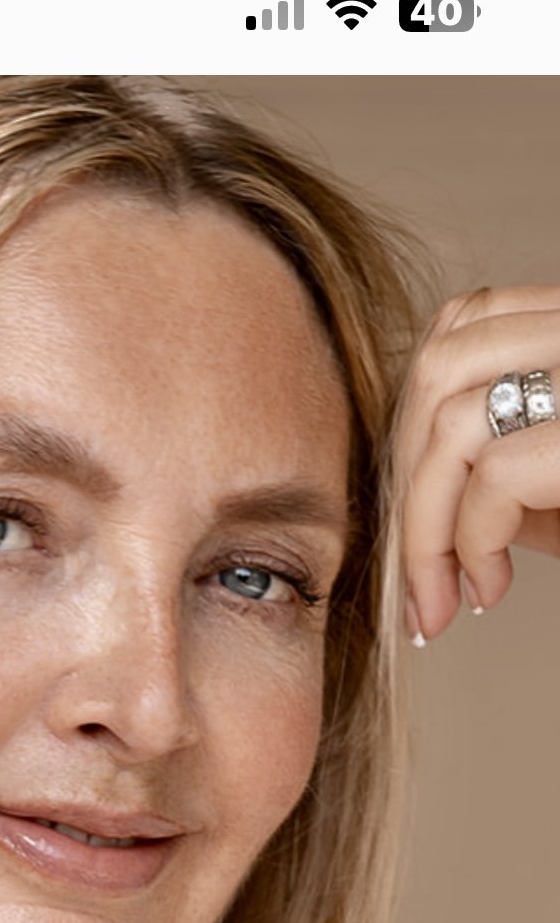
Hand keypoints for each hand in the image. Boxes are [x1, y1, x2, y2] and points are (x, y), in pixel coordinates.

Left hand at [399, 287, 559, 640]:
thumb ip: (516, 469)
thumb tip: (425, 492)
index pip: (464, 329)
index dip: (412, 426)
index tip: (423, 518)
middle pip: (440, 367)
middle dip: (405, 486)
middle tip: (421, 586)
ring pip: (451, 418)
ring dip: (425, 528)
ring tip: (458, 594)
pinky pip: (496, 476)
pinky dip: (468, 544)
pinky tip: (492, 588)